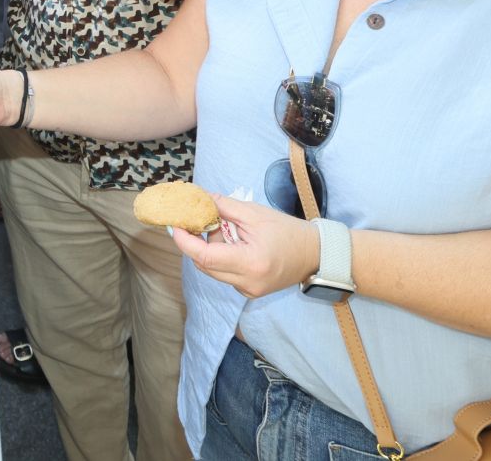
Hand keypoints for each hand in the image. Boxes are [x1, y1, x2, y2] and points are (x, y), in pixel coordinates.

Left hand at [168, 195, 321, 298]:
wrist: (315, 254)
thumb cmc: (288, 231)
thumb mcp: (255, 214)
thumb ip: (223, 207)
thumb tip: (198, 198)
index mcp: (250, 262)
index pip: (206, 257)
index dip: (185, 242)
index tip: (175, 226)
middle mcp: (247, 282)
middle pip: (205, 265)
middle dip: (197, 242)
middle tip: (198, 220)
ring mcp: (248, 290)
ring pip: (213, 270)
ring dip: (210, 249)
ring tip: (225, 230)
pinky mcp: (250, 291)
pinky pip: (224, 274)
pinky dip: (221, 258)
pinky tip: (234, 243)